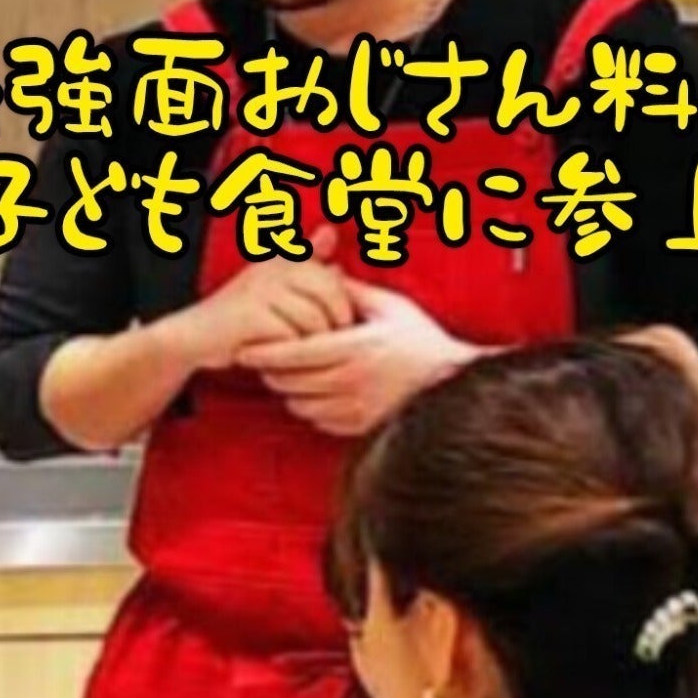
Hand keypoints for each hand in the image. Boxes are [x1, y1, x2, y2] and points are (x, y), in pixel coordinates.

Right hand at [177, 256, 358, 375]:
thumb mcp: (275, 284)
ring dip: (309, 345)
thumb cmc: (240, 316)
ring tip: (296, 355)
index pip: (334, 282)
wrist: (193, 336)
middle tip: (320, 347)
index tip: (334, 329)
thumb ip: (305, 261)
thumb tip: (330, 232)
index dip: (341, 310)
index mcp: (283, 259)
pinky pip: (290, 338)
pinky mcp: (250, 315)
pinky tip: (276, 359)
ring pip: (313, 321)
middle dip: (332, 327)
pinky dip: (288, 354)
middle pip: (328, 300)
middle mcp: (274, 268)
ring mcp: (261, 290)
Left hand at [239, 280, 480, 439]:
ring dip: (289, 391)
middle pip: (289, 382)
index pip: (295, 354)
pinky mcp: (359, 427)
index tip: (245, 349)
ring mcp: (355, 407)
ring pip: (299, 405)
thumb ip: (353, 292)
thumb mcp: (391, 308)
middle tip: (264, 360)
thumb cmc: (422, 342)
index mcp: (355, 349)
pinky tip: (316, 393)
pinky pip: (318, 422)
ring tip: (291, 376)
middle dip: (271, 372)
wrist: (452, 381)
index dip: (264, 352)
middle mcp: (351, 381)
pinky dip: (310, 409)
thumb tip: (327, 271)